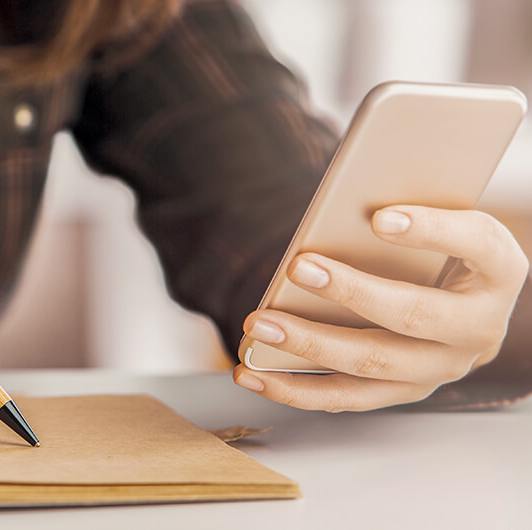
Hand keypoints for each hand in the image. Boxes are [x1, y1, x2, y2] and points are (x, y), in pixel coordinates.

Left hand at [233, 205, 528, 410]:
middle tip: (299, 267)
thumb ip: (406, 214)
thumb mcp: (443, 219)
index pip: (476, 244)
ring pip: (371, 363)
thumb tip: (340, 212)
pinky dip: (293, 388)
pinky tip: (251, 372)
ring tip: (257, 325)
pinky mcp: (403, 391)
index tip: (380, 218)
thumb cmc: (444, 247)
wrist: (469, 299)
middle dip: (350, 291)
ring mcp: (441, 368)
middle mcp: (478, 328)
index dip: (431, 231)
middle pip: (412, 314)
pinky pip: (345, 397)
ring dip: (307, 345)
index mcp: (500, 271)